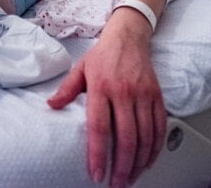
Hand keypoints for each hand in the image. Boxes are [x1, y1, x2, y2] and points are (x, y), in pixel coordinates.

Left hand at [47, 11, 165, 187]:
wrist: (128, 36)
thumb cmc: (102, 55)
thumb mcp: (80, 69)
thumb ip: (66, 90)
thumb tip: (51, 105)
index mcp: (101, 87)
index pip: (100, 128)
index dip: (99, 154)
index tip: (96, 174)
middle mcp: (124, 92)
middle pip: (126, 138)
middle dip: (122, 167)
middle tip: (116, 184)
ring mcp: (143, 95)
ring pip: (145, 136)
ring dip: (139, 162)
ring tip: (131, 178)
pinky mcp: (157, 96)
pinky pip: (159, 127)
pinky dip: (155, 148)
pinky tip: (148, 161)